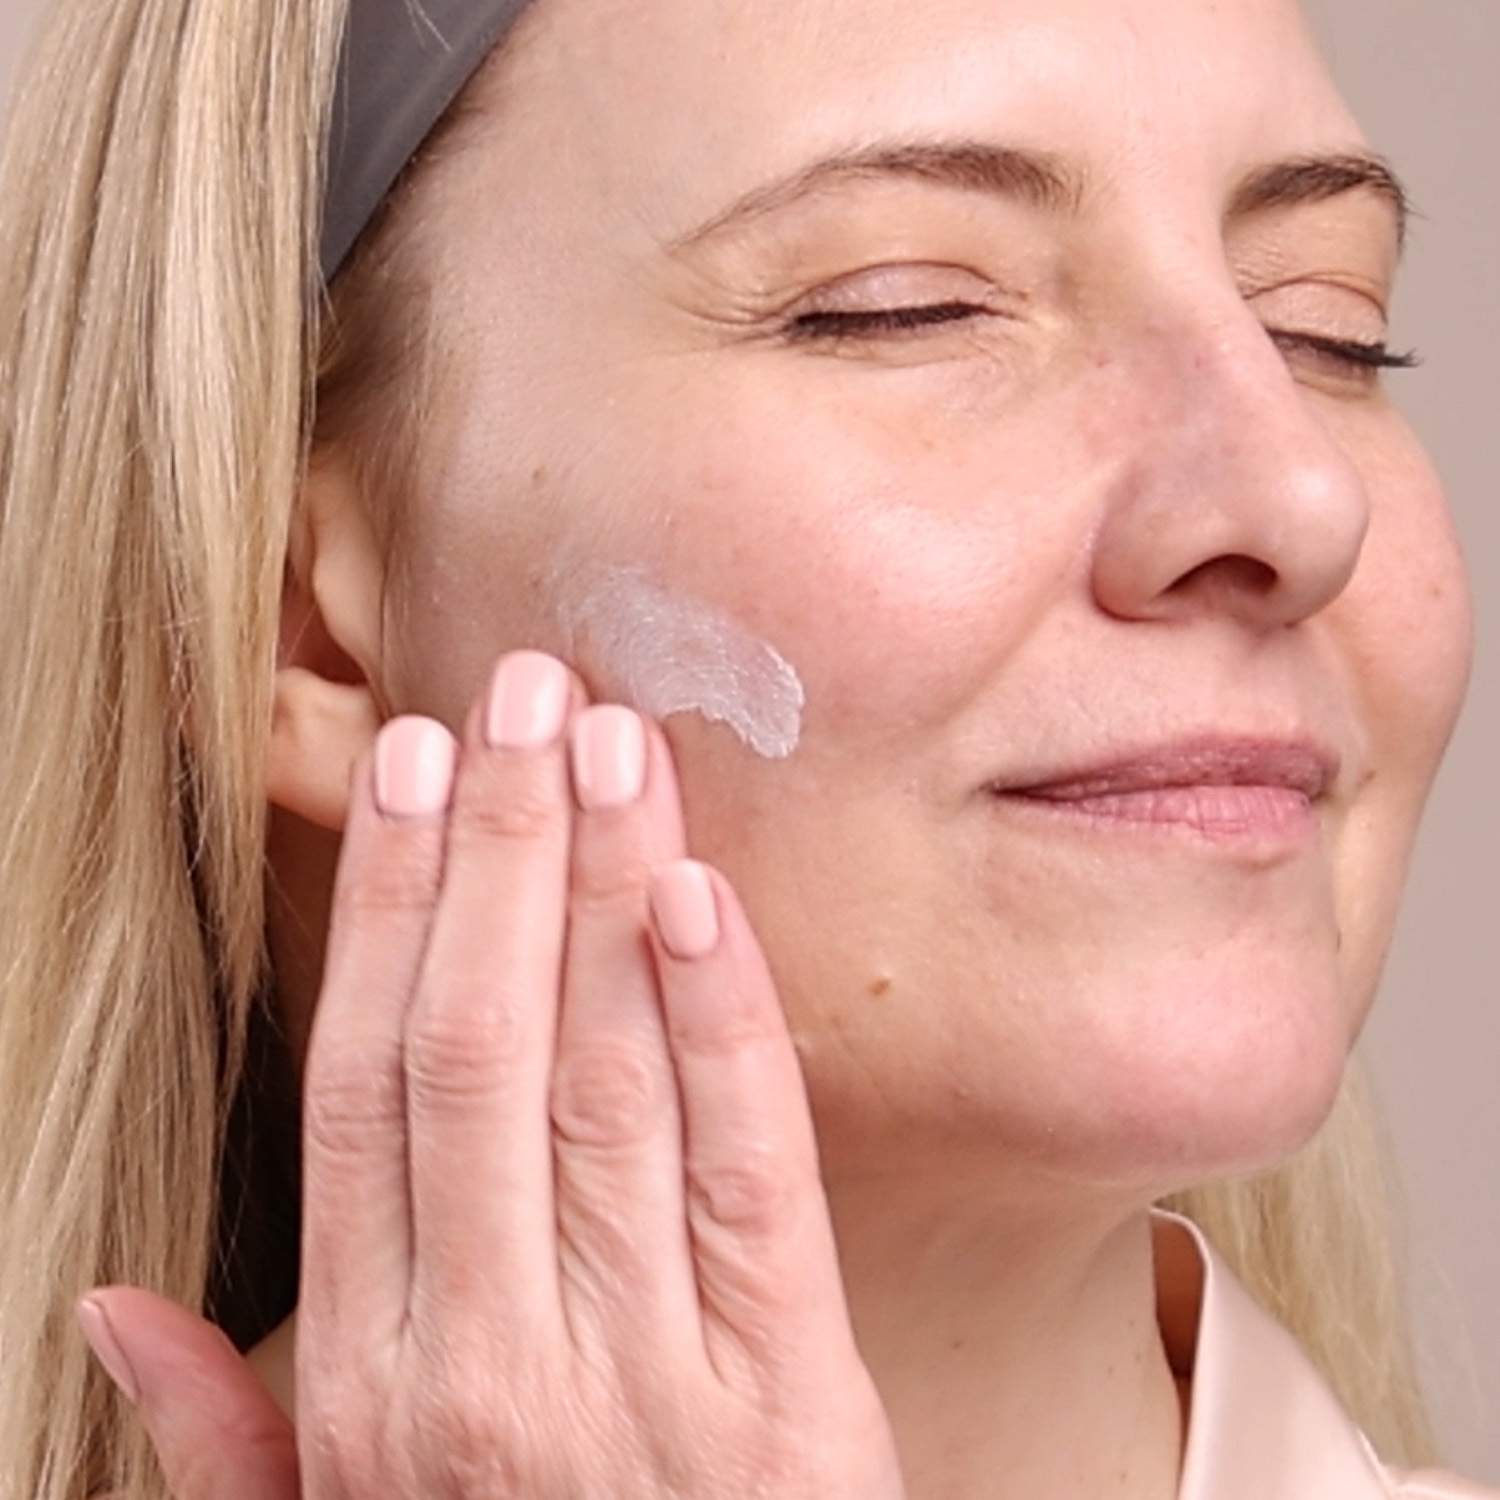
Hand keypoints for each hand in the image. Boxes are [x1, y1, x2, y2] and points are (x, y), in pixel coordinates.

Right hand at [79, 651, 905, 1499]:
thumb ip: (232, 1435)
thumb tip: (110, 1302)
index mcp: (374, 1386)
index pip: (365, 1092)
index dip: (392, 913)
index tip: (416, 770)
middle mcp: (489, 1365)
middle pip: (479, 1053)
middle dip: (495, 856)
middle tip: (515, 695)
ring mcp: (643, 1379)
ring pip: (607, 1081)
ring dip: (603, 891)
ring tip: (607, 741)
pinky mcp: (793, 1399)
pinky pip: (751, 1174)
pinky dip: (721, 1023)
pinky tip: (699, 891)